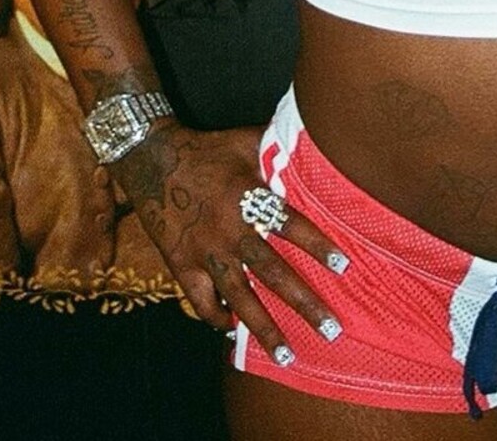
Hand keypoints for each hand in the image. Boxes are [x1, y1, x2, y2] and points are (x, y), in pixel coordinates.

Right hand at [113, 121, 344, 363]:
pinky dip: (217, 318)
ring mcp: (205, 253)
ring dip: (265, 328)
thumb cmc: (209, 149)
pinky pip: (201, 302)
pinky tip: (233, 332)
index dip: (318, 246)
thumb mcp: (248, 141)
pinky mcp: (181, 265)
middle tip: (330, 329)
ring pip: (240, 298)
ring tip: (287, 355)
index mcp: (249, 198)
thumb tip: (318, 141)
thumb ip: (280, 149)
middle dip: (303, 303)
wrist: (152, 160)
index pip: (291, 226)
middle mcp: (230, 232)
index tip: (344, 267)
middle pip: (273, 274)